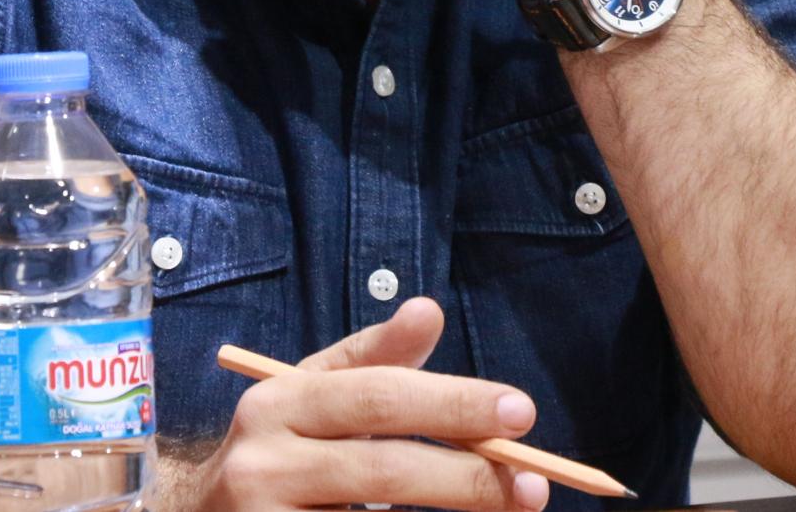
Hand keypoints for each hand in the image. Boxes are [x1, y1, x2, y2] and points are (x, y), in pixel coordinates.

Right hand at [181, 298, 548, 511]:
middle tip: (534, 484)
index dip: (454, 404)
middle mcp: (261, 462)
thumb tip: (429, 310)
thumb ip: (374, 361)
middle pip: (385, 469)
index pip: (379, 396)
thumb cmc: (279, 454)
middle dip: (469, 478)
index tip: (521, 411)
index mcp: (278, 402)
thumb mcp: (314, 397)